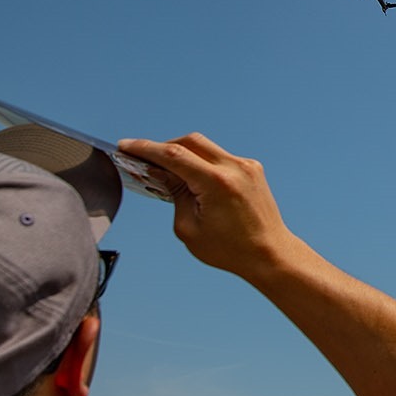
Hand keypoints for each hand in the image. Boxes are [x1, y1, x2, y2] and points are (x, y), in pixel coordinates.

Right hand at [117, 133, 293, 275]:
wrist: (269, 253)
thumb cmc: (229, 249)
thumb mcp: (188, 228)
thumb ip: (173, 194)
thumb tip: (160, 172)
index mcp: (217, 183)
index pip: (174, 155)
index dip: (146, 148)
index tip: (126, 146)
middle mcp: (235, 168)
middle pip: (190, 142)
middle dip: (163, 147)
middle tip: (143, 159)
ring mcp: (246, 166)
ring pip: (205, 147)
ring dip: (183, 154)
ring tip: (165, 171)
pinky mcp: (252, 169)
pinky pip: (219, 156)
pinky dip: (201, 162)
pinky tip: (190, 177)